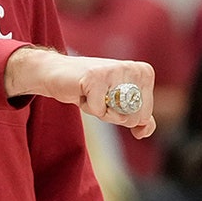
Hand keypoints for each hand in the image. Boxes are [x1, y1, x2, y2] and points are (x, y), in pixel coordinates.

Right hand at [5, 47, 156, 138]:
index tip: (109, 98)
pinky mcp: (96, 77)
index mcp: (144, 73)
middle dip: (112, 115)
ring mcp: (115, 70)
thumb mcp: (118, 103)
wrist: (56, 73)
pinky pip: (99, 111)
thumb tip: (142, 132)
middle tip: (98, 97)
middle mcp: (133, 68)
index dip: (124, 115)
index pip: (145, 115)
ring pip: (118, 115)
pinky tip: (81, 91)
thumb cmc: (89, 88)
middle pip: (133, 117)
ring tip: (90, 93)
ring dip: (100, 112)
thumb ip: (138, 117)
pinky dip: (87, 107)